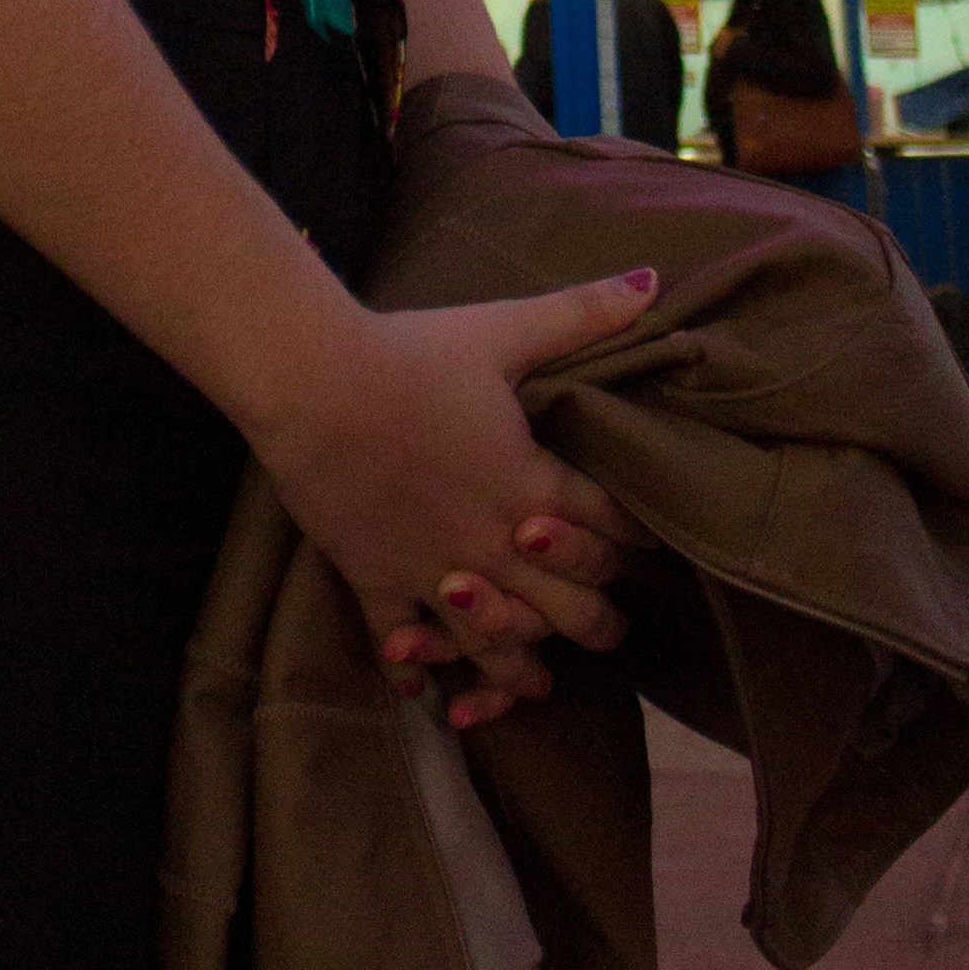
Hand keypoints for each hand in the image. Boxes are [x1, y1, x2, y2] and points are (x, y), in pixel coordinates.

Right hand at [247, 271, 651, 732]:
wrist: (315, 384)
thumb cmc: (410, 353)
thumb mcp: (501, 330)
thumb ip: (580, 314)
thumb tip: (653, 281)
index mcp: (530, 484)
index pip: (607, 529)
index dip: (635, 541)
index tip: (650, 549)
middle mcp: (493, 544)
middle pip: (566, 608)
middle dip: (595, 623)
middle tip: (607, 630)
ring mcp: (434, 571)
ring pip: (493, 645)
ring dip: (519, 671)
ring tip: (534, 686)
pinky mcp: (376, 581)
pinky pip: (400, 645)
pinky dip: (414, 670)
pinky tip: (423, 688)